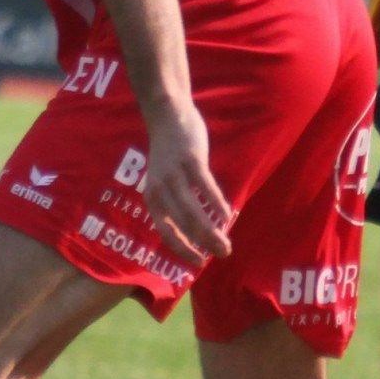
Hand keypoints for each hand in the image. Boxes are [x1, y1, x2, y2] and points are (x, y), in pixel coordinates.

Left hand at [142, 105, 233, 264]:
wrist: (167, 116)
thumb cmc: (169, 153)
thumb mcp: (164, 181)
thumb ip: (176, 203)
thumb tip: (197, 229)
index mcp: (152, 197)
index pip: (166, 232)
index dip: (183, 249)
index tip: (199, 263)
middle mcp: (160, 189)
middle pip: (183, 225)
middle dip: (204, 244)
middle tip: (223, 254)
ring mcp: (175, 175)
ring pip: (194, 211)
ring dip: (211, 231)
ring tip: (226, 243)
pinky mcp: (191, 161)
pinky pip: (205, 188)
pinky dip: (216, 204)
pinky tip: (227, 216)